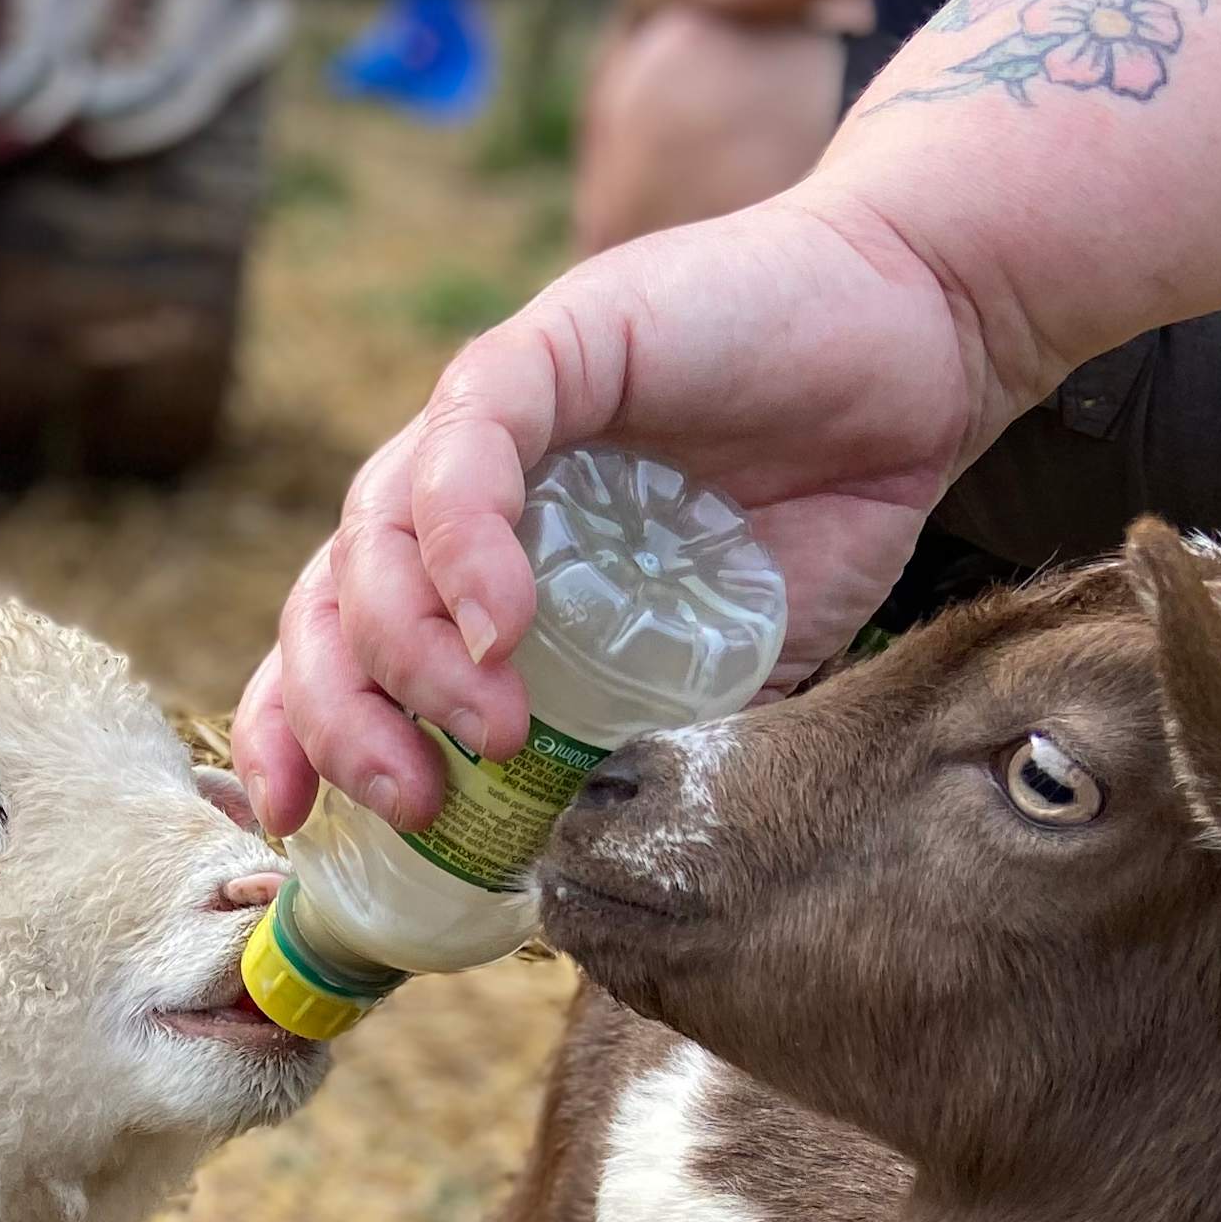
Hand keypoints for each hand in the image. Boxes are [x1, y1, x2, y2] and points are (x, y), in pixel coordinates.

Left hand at [233, 189, 1008, 836]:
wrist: (926, 348)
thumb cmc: (819, 514)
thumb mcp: (714, 673)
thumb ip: (637, 750)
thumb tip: (579, 874)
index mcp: (469, 573)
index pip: (334, 654)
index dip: (293, 736)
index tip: (294, 824)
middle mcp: (455, 494)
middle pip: (325, 607)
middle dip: (339, 719)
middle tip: (413, 802)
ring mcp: (494, 417)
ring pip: (371, 532)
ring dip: (410, 649)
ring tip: (488, 730)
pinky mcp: (551, 347)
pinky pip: (466, 441)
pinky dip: (466, 540)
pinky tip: (502, 623)